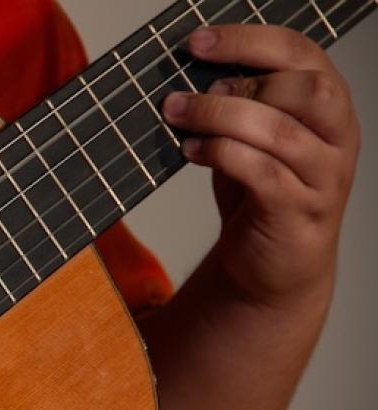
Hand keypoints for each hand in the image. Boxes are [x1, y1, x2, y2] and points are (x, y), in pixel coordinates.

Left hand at [161, 25, 359, 309]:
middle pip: (305, 88)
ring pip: (280, 131)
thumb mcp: (250, 137)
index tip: (197, 41)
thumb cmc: (260, 192)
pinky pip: (263, 173)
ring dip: (218, 118)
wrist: (273, 264)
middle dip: (238, 82)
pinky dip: (221, 154)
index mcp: (327, 105)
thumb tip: (186, 70)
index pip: (301, 53)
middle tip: (184, 95)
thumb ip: (236, 103)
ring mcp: (324, 177)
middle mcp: (337, 136)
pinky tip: (192, 150)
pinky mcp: (299, 212)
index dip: (248, 40)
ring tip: (177, 116)